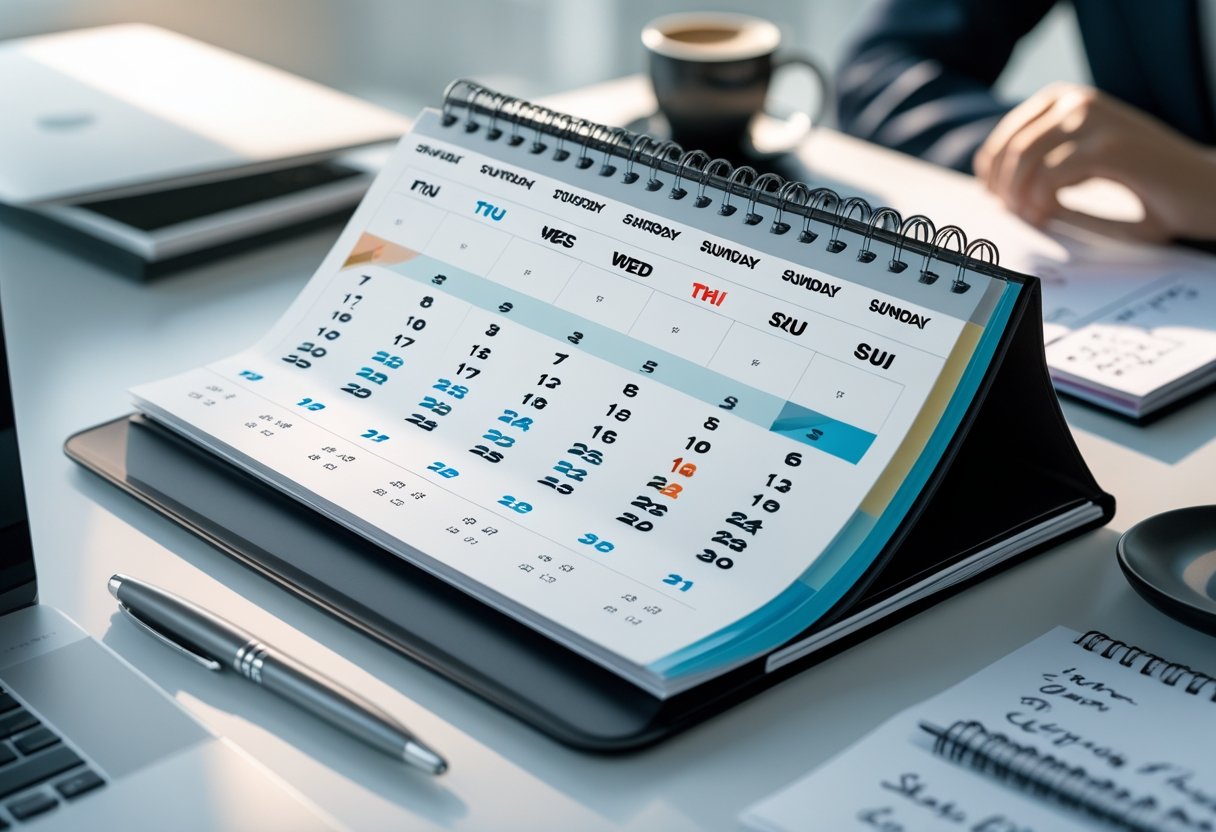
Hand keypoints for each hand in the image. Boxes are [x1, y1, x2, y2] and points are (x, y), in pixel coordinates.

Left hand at [973, 83, 1215, 242]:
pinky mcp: (1108, 146)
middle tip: (1016, 216)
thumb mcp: (1087, 168)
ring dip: (1019, 196)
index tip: (997, 200)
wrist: (1208, 191)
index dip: (993, 172)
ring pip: (1024, 157)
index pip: (1007, 133)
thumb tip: (999, 191)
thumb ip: (1047, 171)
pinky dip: (1040, 202)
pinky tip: (1048, 215)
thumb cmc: (1150, 187)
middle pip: (1011, 146)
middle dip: (1004, 188)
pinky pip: (1048, 175)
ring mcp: (1094, 119)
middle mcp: (1079, 100)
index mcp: (1071, 100)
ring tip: (1033, 217)